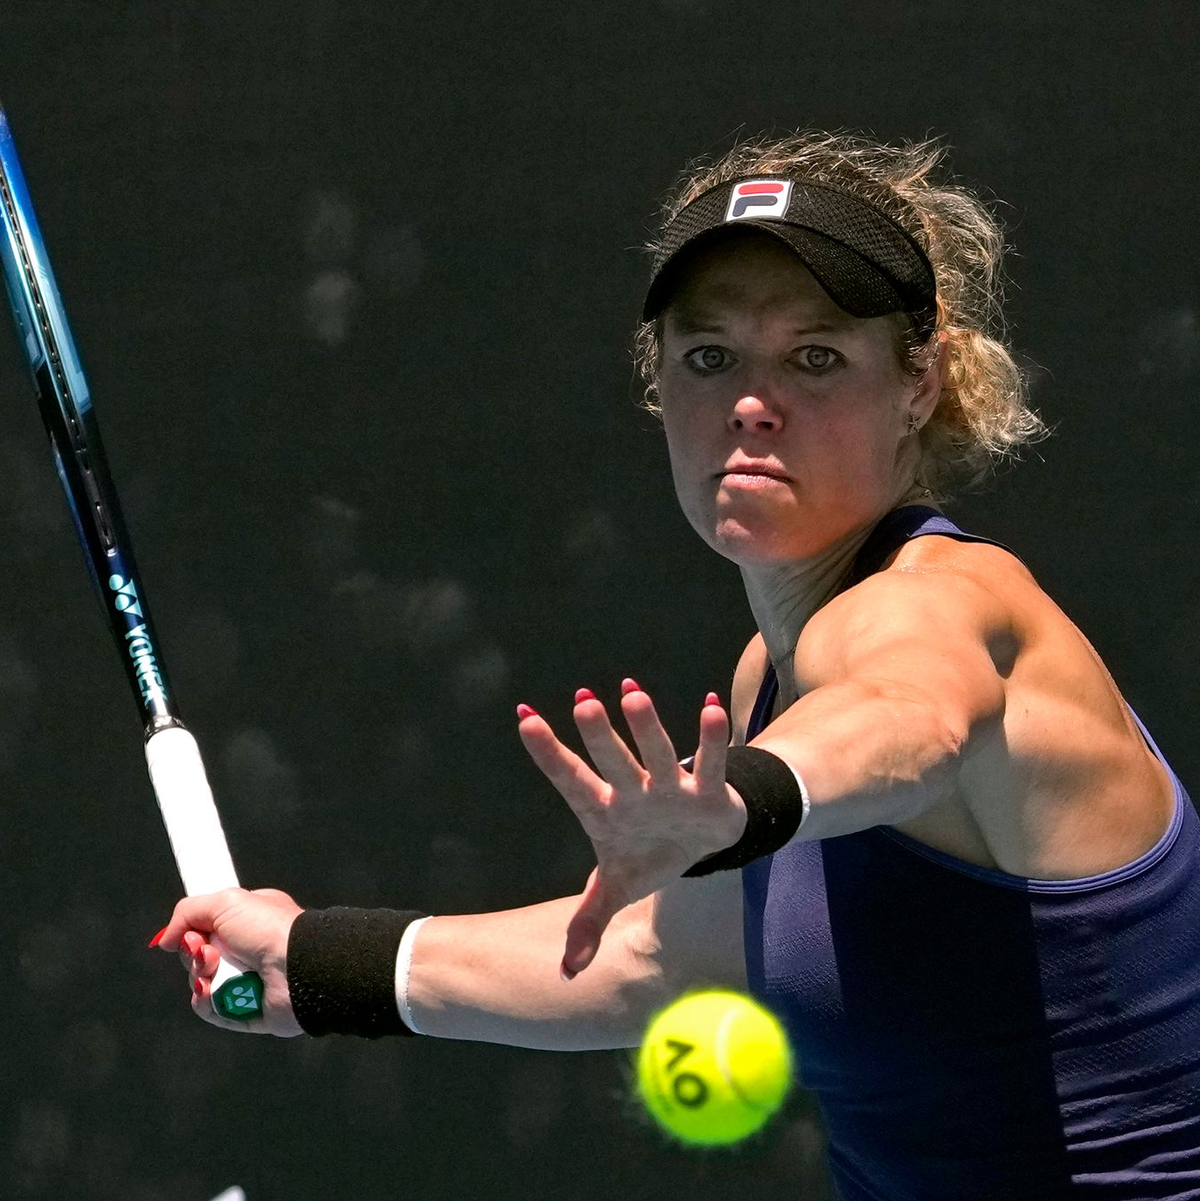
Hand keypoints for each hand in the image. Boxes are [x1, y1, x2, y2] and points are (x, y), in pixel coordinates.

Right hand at [151, 887, 304, 1035]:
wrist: (296, 966)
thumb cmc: (270, 928)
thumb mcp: (226, 902)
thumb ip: (187, 912)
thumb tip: (165, 939)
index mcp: (248, 921)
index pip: (207, 927)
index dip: (192, 931)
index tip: (191, 931)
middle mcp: (247, 950)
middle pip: (198, 955)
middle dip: (194, 953)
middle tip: (208, 949)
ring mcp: (245, 980)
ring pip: (200, 982)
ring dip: (200, 975)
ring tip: (217, 967)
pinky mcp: (244, 1010)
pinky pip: (209, 1008)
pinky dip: (206, 1000)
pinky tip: (211, 991)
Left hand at [517, 679, 744, 979]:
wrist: (700, 843)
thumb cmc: (647, 855)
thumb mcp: (615, 891)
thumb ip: (588, 924)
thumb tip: (566, 973)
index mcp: (604, 811)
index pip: (571, 781)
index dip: (548, 755)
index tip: (524, 719)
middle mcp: (633, 792)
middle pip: (613, 763)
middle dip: (600, 737)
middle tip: (583, 701)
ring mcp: (669, 788)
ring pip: (657, 755)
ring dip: (648, 728)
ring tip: (633, 693)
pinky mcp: (709, 792)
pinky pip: (711, 763)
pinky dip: (712, 739)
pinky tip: (709, 705)